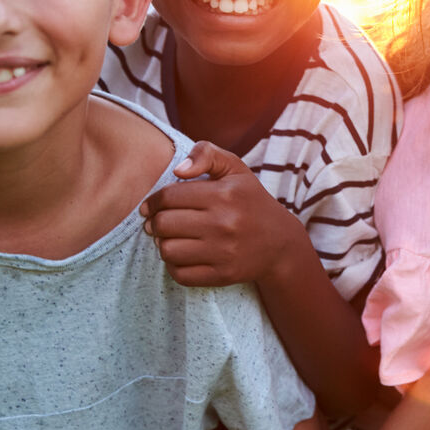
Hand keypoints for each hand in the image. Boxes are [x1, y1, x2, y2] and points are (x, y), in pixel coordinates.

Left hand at [139, 141, 305, 287]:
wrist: (280, 243)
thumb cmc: (250, 201)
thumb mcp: (235, 169)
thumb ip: (206, 154)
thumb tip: (178, 170)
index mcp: (224, 194)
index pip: (169, 197)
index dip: (152, 201)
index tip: (149, 207)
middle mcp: (224, 223)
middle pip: (164, 224)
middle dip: (155, 223)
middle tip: (158, 223)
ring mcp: (224, 252)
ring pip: (168, 250)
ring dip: (163, 244)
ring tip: (170, 238)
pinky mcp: (223, 275)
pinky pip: (180, 274)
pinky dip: (174, 266)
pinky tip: (182, 256)